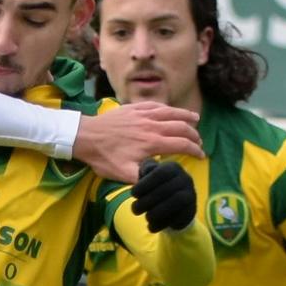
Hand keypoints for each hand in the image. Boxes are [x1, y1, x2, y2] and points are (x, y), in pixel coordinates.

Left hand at [71, 101, 199, 182]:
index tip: (200, 156)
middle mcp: (152, 126)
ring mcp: (143, 114)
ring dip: (185, 116)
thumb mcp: (123, 174)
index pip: (182, 144)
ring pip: (171, 112)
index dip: (195, 150)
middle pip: (181, 127)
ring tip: (195, 119)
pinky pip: (156, 105)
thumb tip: (159, 179)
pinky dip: (167, 108)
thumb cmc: (103, 157)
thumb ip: (144, 178)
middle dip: (194, 134)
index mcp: (152, 143)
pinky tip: (171, 110)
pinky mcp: (134, 108)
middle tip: (199, 141)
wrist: (85, 136)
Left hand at [130, 159, 196, 232]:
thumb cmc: (155, 186)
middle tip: (134, 209)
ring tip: (145, 218)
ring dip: (157, 212)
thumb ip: (145, 168)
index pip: (160, 173)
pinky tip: (151, 226)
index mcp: (173, 168)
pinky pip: (179, 217)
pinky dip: (163, 224)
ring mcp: (191, 195)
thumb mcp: (148, 174)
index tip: (133, 194)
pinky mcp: (191, 211)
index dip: (145, 184)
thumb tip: (146, 171)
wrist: (173, 204)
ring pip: (177, 201)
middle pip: (167, 189)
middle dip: (147, 201)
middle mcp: (185, 179)